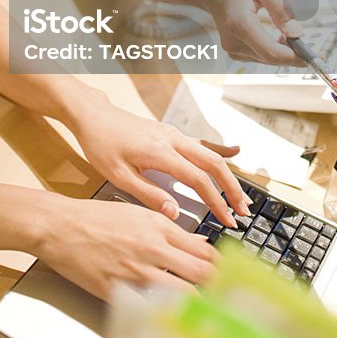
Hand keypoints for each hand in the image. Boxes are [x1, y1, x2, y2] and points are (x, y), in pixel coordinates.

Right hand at [37, 192, 216, 300]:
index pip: (205, 252)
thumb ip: (172, 230)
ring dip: (197, 305)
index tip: (230, 278)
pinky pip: (151, 308)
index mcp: (159, 227)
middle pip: (201, 274)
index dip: (222, 269)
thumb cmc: (96, 218)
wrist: (62, 226)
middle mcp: (153, 248)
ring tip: (206, 314)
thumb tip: (200, 245)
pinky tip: (172, 320)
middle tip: (226, 299)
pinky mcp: (120, 291)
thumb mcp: (139, 214)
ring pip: (183, 295)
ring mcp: (137, 271)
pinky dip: (164, 314)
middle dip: (217, 289)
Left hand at [67, 96, 251, 227]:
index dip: (216, 202)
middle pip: (213, 164)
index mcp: (160, 152)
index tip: (228, 221)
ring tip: (240, 197)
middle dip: (232, 189)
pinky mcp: (170, 133)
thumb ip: (148, 194)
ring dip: (227, 175)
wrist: (93, 116)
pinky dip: (219, 149)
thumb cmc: (101, 143)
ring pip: (210, 153)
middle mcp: (172, 140)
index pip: (198, 180)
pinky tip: (234, 152)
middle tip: (243, 213)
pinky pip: (200, 142)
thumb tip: (175, 213)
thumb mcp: (117, 175)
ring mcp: (173, 134)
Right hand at [203, 0, 303, 63]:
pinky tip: (278, 35)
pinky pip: (261, 56)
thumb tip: (297, 32)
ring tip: (288, 31)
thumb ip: (281, 7)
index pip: (272, 52)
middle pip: (272, 58)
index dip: (296, 57)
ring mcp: (232, 48)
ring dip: (284, 51)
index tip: (316, 56)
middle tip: (308, 43)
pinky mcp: (235, 51)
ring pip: (268, 59)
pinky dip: (275, 50)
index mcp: (240, 23)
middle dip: (294, 53)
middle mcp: (233, 41)